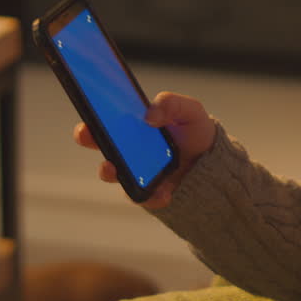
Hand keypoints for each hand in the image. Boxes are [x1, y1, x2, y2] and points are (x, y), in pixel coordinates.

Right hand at [72, 91, 218, 208]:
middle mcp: (127, 147)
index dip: (92, 112)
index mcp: (133, 123)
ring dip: (109, 170)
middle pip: (98, 142)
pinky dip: (150, 196)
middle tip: (88, 135)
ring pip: (112, 173)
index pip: (105, 116)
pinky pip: (140, 196)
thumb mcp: (190, 110)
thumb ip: (171, 103)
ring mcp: (133, 170)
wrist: (213, 162)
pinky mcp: (146, 191)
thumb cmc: (194, 131)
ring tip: (114, 167)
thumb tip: (149, 116)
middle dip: (88, 137)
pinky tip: (163, 193)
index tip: (87, 109)